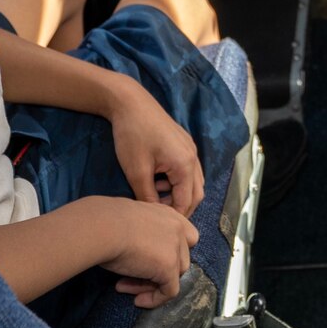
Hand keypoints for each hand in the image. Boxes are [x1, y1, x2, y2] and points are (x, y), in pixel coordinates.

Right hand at [91, 197, 200, 308]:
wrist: (102, 227)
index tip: (145, 261)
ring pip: (174, 276)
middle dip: (157, 271)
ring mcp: (175, 248)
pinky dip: (155, 299)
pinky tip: (137, 301)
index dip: (169, 253)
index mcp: (168, 214)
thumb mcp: (130, 222)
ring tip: (124, 287)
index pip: (183, 237)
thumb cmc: (106, 223)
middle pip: (179, 258)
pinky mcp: (169, 267)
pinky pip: (170, 291)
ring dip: (151, 285)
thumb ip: (142, 233)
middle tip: (130, 277)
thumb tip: (136, 250)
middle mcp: (177, 229)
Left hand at [107, 78, 205, 214]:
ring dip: (178, 193)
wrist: (130, 103)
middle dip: (179, 207)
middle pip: (196, 193)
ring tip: (153, 194)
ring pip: (193, 182)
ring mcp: (190, 149)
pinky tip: (156, 179)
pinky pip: (187, 170)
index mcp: (185, 164)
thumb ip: (147, 197)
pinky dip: (176, 181)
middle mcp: (193, 157)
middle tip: (158, 215)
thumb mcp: (136, 171)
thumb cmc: (132, 135)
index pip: (186, 201)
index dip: (173, 216)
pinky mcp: (183, 144)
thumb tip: (152, 216)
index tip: (157, 224)